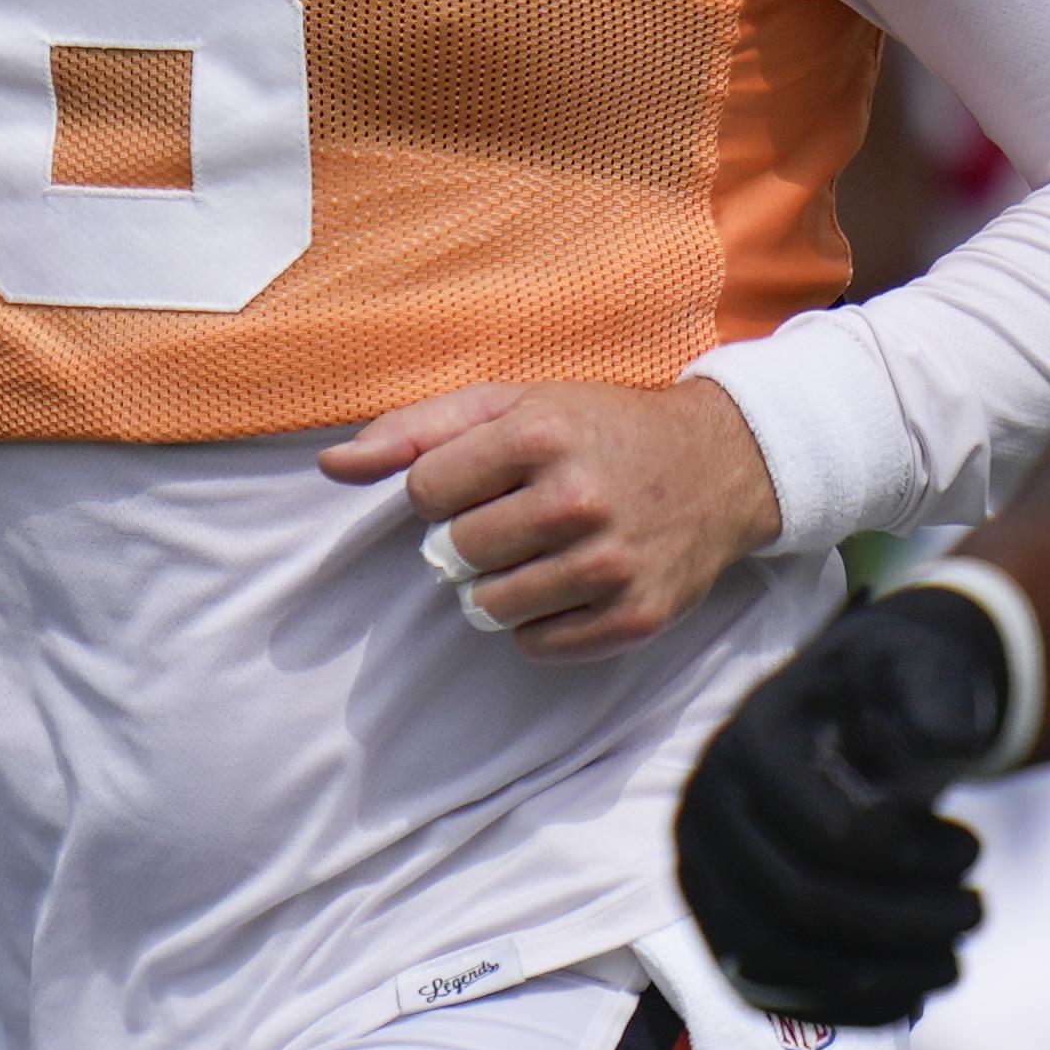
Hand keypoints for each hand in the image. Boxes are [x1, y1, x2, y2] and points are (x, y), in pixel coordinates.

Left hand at [319, 377, 782, 663]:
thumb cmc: (598, 429)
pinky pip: (539, 645)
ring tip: (540, 553)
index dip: (443, 489)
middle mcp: (577, 500)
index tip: (484, 478)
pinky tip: (570, 584)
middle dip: (473, 539)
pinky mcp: (635, 615)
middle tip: (518, 517)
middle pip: (455, 553)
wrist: (719, 465)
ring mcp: (610, 564)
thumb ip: (415, 430)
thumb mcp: (513, 404)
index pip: (425, 491)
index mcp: (541, 435)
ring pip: (490, 606)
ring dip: (500, 586)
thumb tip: (331, 465)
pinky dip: (540, 623)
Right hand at [673, 587, 1013, 1022]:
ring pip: (781, 960)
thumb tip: (947, 746)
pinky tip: (911, 997)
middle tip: (976, 912)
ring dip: (881, 975)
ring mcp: (701, 873)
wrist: (845, 713)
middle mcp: (706, 810)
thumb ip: (940, 696)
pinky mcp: (714, 922)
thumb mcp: (922, 668)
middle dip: (910, 923)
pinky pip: (764, 991)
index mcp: (753, 742)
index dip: (917, 860)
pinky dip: (840, 1008)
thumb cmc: (891, 693)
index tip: (972, 848)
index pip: (836, 834)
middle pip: (805, 903)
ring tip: (953, 958)